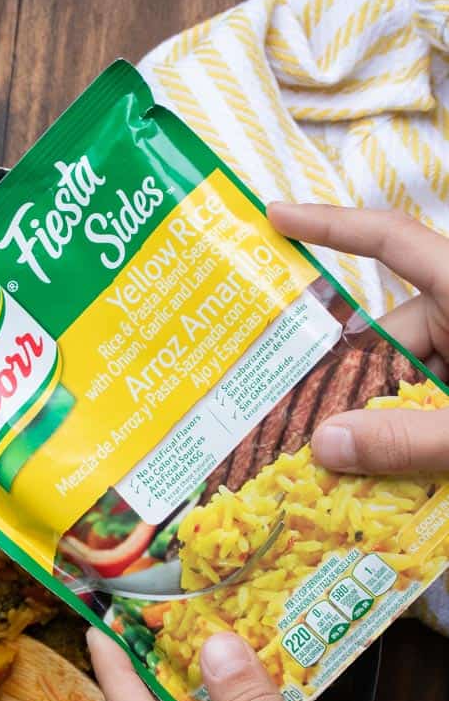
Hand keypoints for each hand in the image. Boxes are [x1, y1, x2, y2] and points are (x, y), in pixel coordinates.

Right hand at [267, 203, 448, 473]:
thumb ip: (410, 438)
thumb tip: (324, 445)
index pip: (392, 241)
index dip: (332, 225)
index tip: (274, 219)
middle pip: (385, 340)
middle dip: (348, 391)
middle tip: (302, 441)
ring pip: (402, 382)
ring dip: (378, 427)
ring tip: (342, 478)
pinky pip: (426, 407)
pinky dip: (405, 439)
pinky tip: (385, 481)